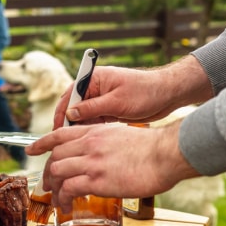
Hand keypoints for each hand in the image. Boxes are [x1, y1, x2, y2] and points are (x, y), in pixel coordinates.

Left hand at [26, 122, 199, 210]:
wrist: (166, 154)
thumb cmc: (153, 147)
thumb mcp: (123, 135)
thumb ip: (107, 142)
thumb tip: (103, 154)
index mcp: (95, 132)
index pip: (59, 134)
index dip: (42, 143)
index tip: (31, 150)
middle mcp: (88, 144)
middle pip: (54, 157)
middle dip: (48, 173)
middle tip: (49, 186)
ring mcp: (91, 161)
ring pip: (56, 172)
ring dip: (53, 188)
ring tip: (58, 200)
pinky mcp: (97, 180)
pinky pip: (68, 189)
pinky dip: (63, 199)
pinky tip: (66, 206)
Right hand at [52, 55, 212, 129]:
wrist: (167, 95)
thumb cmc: (145, 92)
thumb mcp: (116, 101)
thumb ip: (92, 107)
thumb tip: (70, 114)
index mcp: (94, 78)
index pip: (70, 96)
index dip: (62, 114)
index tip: (58, 130)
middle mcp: (95, 88)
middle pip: (73, 107)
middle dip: (68, 124)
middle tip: (64, 143)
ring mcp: (102, 100)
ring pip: (83, 117)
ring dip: (80, 129)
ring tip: (76, 146)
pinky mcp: (109, 110)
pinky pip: (94, 121)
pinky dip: (91, 130)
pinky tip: (89, 142)